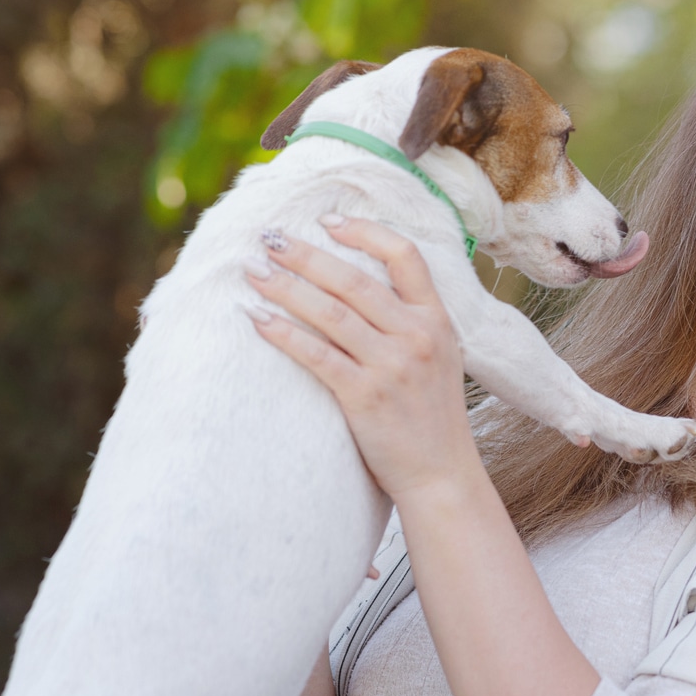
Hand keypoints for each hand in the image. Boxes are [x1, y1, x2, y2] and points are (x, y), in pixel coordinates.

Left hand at [245, 215, 481, 503]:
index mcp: (437, 319)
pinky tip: (258, 319)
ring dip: (285, 287)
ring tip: (252, 271)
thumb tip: (363, 286)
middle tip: (268, 237)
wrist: (442, 475)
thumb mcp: (441, 356)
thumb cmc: (432, 416)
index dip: (365, 231)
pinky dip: (283, 333)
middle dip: (305, 254)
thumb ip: (411, 320)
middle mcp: (417, 335)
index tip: (328, 221)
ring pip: (330, 312)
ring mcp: (392, 365)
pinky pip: (316, 354)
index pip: (405, 255)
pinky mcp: (365, 396)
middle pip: (354, 279)